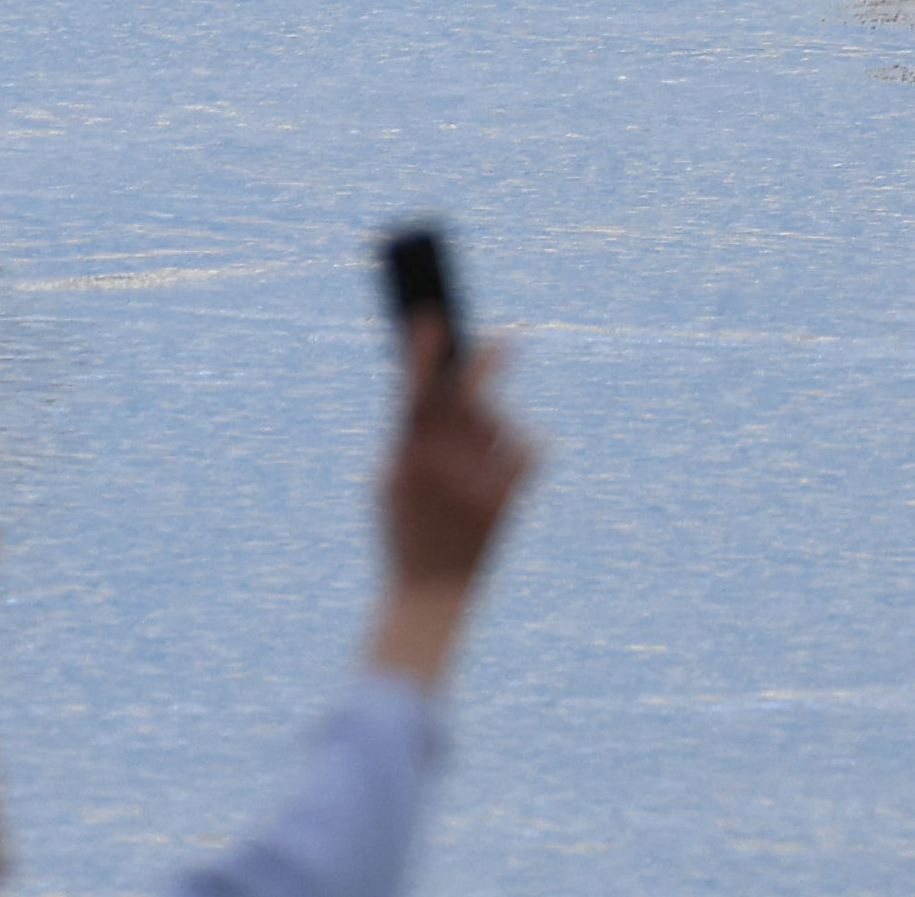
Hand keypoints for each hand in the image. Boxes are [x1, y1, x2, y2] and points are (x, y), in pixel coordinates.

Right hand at [360, 310, 535, 693]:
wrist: (432, 599)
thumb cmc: (407, 530)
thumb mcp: (391, 479)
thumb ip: (409, 429)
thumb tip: (438, 373)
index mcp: (403, 460)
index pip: (414, 391)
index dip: (423, 350)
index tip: (433, 314)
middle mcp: (441, 470)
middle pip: (469, 396)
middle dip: (486, 362)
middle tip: (507, 338)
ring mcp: (476, 487)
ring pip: (496, 425)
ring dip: (490, 429)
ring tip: (473, 464)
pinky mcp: (508, 502)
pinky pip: (523, 451)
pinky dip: (517, 451)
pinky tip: (504, 469)